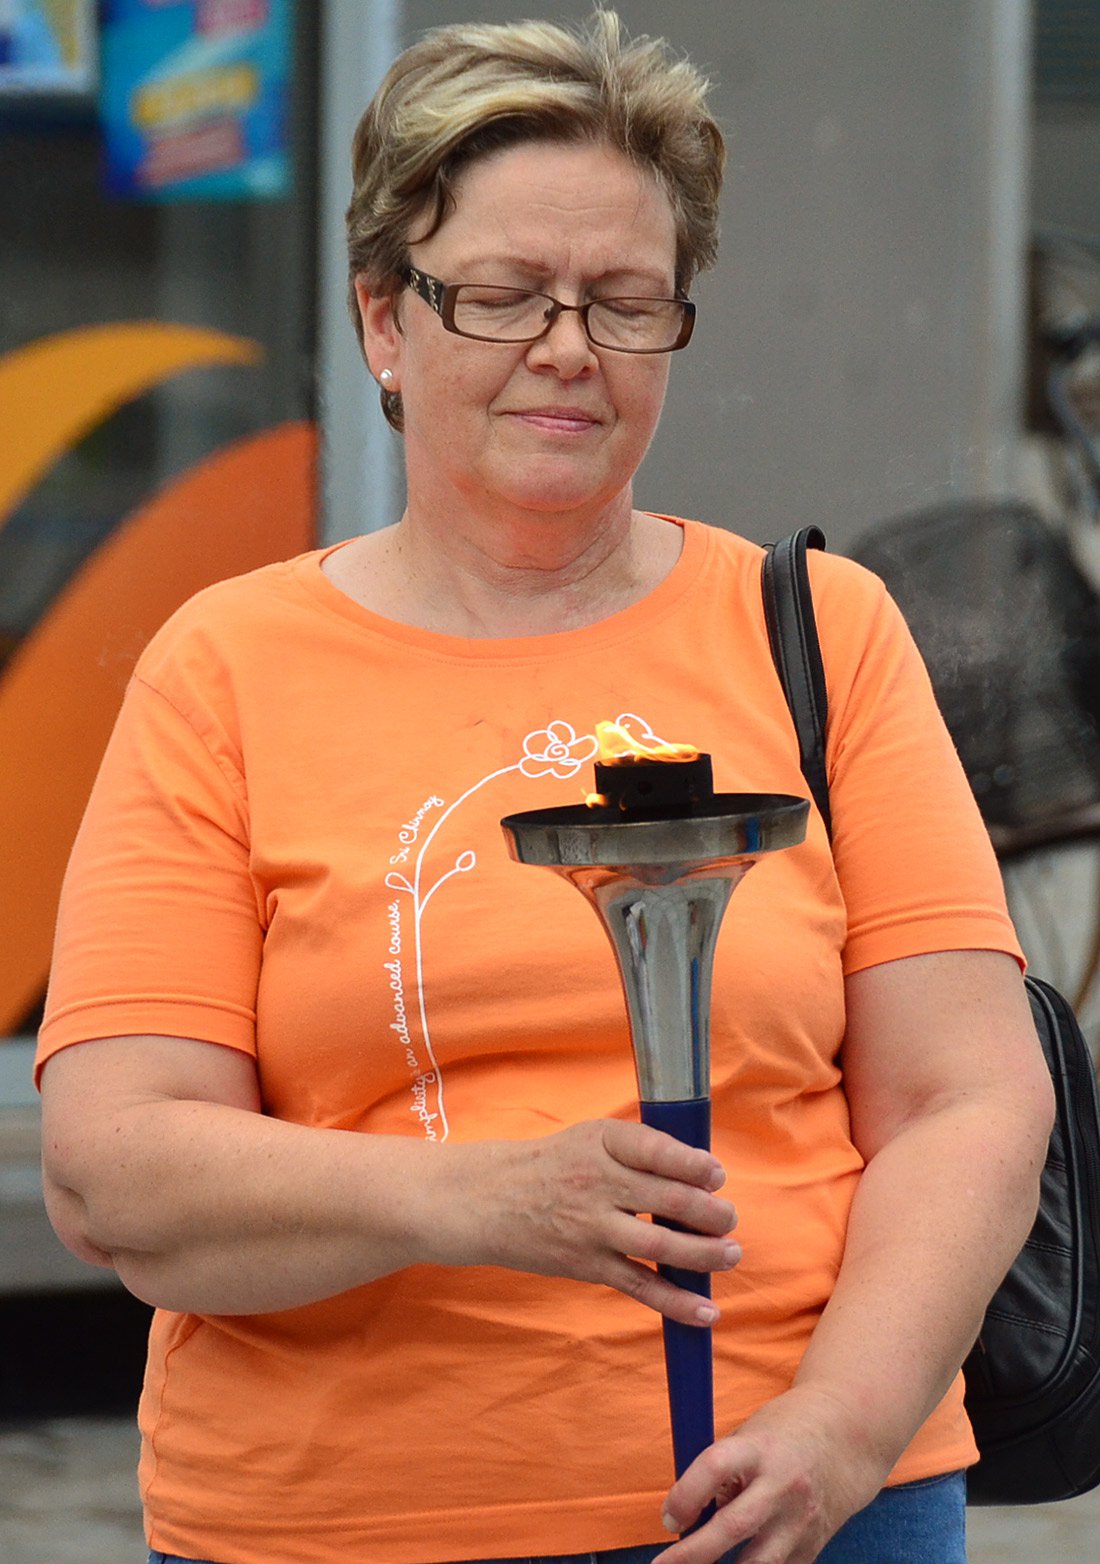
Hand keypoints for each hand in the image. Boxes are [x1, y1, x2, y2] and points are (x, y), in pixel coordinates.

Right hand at [437, 1119, 738, 1325]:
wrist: (489, 1199)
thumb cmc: (553, 1164)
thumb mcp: (591, 1138)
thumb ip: (641, 1149)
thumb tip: (704, 1174)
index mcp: (602, 1142)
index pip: (655, 1150)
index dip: (692, 1164)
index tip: (717, 1174)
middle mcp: (597, 1183)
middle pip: (665, 1199)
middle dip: (709, 1212)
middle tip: (730, 1219)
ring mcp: (592, 1227)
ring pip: (659, 1244)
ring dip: (703, 1253)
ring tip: (731, 1254)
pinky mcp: (588, 1264)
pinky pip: (640, 1285)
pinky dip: (676, 1301)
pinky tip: (707, 1310)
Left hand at [654, 1387, 889, 1563]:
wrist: (847, 1440)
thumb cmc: (784, 1433)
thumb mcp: (750, 1436)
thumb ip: (724, 1474)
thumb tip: (691, 1516)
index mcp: (761, 1448)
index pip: (716, 1467)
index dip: (686, 1494)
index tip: (668, 1518)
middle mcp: (783, 1486)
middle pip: (734, 1528)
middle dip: (693, 1554)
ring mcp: (800, 1522)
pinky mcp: (811, 1548)